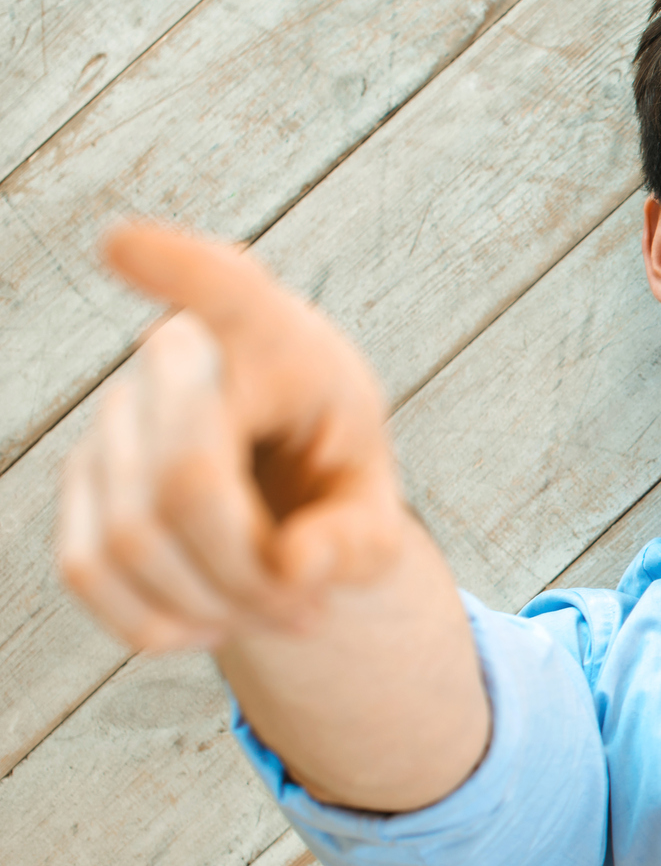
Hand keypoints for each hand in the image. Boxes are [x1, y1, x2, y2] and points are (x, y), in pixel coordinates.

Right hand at [57, 223, 403, 652]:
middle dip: (247, 574)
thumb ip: (358, 538)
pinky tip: (213, 622)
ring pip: (131, 538)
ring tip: (277, 615)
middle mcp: (177, 359)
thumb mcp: (377, 502)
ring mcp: (113, 416)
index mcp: (276, 338)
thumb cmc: (336, 470)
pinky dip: (155, 621)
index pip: (224, 292)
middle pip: (183, 482)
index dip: (174, 272)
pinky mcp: (78, 479)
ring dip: (212, 606)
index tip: (122, 244)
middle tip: (311, 612)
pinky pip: (88, 569)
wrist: (285, 483)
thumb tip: (293, 568)